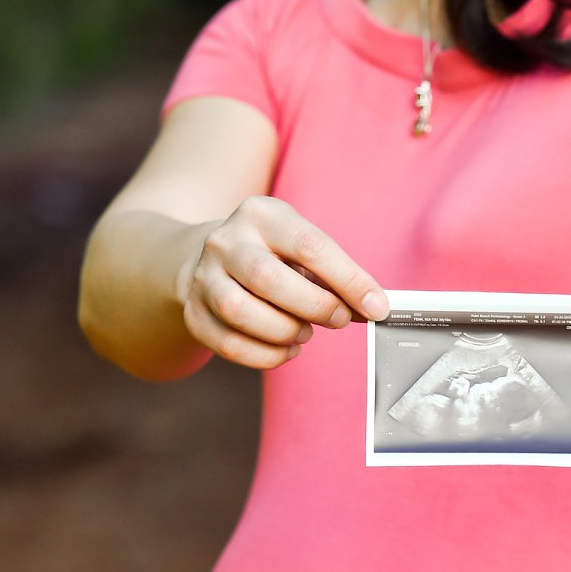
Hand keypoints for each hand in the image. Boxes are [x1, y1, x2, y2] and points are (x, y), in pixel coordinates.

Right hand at [182, 196, 389, 369]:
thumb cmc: (272, 256)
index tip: (376, 307)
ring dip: (285, 332)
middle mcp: (226, 242)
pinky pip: (230, 344)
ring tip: (305, 333)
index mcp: (261, 215)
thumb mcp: (303, 248)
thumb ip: (337, 277)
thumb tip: (375, 308)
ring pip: (240, 312)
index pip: (309, 246)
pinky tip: (287, 349)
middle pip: (268, 279)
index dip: (348, 280)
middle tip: (339, 319)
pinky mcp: (194, 314)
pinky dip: (267, 356)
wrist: (208, 260)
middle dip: (314, 307)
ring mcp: (203, 277)